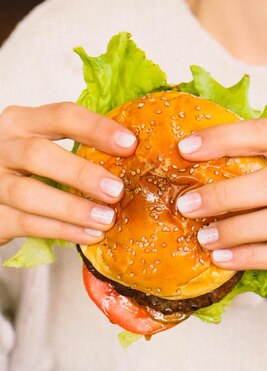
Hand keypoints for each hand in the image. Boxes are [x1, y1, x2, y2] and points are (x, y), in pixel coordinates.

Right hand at [0, 102, 136, 244]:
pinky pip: (28, 224)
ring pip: (29, 194)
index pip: (60, 116)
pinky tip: (89, 235)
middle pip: (38, 154)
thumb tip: (132, 154)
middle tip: (116, 190)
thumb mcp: (41, 144)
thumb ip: (76, 145)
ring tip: (106, 219)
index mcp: (21, 122)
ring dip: (72, 209)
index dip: (96, 128)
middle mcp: (2, 147)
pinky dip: (62, 231)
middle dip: (81, 174)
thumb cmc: (24, 168)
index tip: (129, 143)